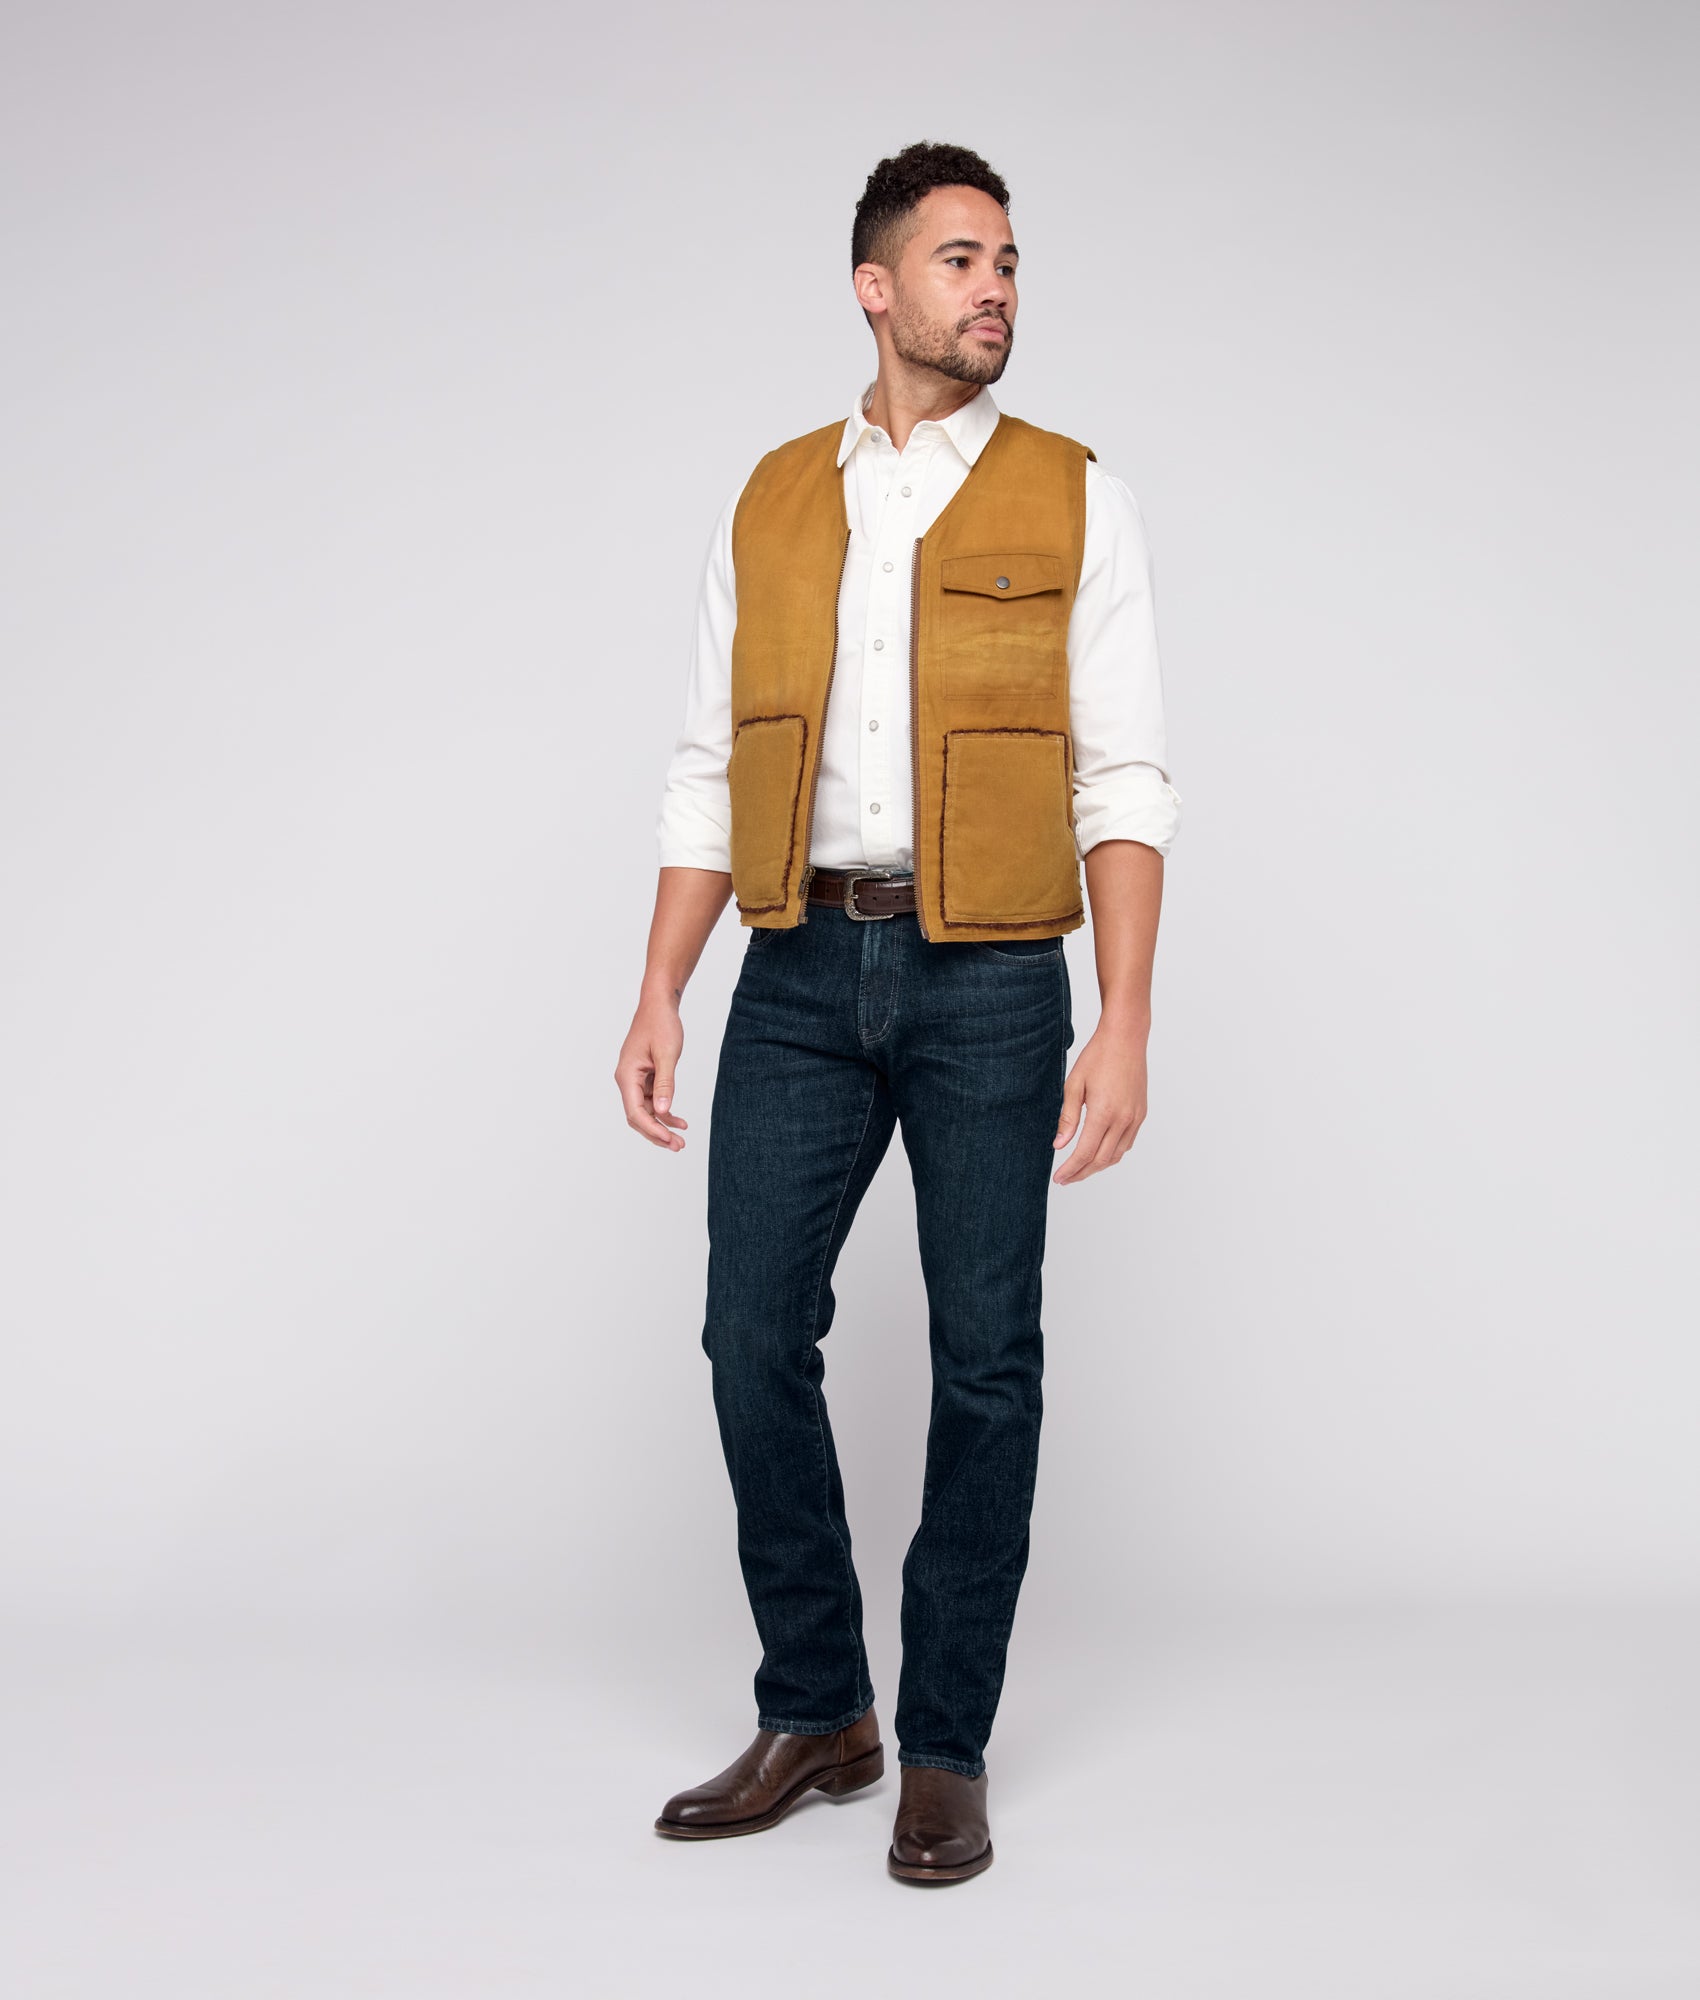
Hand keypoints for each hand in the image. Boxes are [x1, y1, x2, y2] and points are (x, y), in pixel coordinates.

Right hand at [615, 997, 688, 1150]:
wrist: (659, 1005)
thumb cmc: (661, 1025)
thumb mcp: (667, 1054)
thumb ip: (665, 1083)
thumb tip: (662, 1111)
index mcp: (627, 1075)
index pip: (635, 1112)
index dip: (652, 1129)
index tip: (669, 1140)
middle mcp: (627, 1080)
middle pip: (638, 1117)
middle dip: (656, 1133)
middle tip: (678, 1146)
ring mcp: (635, 1079)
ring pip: (646, 1111)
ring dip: (662, 1126)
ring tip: (680, 1139)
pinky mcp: (645, 1077)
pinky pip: (652, 1101)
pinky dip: (665, 1111)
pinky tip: (679, 1121)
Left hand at [1052, 1016, 1147, 1183]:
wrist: (1126, 1039)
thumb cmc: (1097, 1057)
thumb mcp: (1074, 1085)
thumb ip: (1068, 1117)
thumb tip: (1059, 1145)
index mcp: (1103, 1113)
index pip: (1085, 1153)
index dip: (1071, 1169)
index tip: (1059, 1178)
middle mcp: (1123, 1119)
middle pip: (1102, 1160)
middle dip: (1082, 1173)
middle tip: (1066, 1179)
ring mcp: (1135, 1118)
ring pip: (1117, 1155)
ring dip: (1098, 1166)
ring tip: (1080, 1169)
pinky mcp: (1141, 1114)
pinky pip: (1127, 1143)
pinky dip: (1113, 1153)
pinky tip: (1100, 1152)